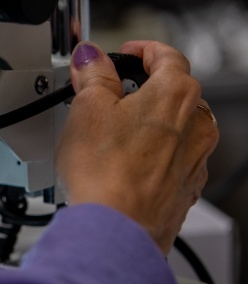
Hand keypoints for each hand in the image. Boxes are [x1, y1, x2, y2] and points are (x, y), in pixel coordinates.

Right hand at [55, 41, 218, 254]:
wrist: (116, 230)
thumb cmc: (106, 174)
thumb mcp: (87, 109)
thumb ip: (93, 76)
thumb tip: (91, 59)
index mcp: (176, 95)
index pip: (166, 56)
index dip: (142, 51)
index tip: (125, 55)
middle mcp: (196, 126)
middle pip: (171, 92)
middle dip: (141, 89)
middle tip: (109, 96)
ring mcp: (194, 160)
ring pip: (172, 129)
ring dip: (146, 124)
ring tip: (110, 137)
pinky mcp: (183, 188)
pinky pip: (169, 160)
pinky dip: (149, 155)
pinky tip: (121, 166)